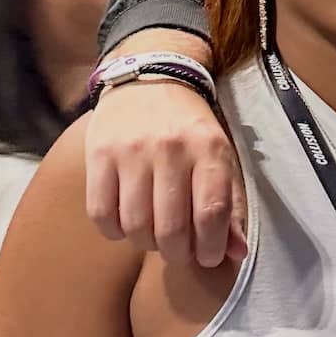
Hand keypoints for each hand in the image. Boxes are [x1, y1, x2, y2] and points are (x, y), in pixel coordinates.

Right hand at [84, 79, 244, 268]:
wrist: (149, 79)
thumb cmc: (190, 128)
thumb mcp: (220, 157)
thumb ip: (231, 206)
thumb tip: (238, 253)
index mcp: (209, 149)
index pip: (211, 213)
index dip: (211, 248)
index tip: (209, 257)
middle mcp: (170, 148)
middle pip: (171, 228)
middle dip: (178, 254)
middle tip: (180, 251)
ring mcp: (130, 151)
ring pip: (135, 226)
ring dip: (146, 244)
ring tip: (154, 235)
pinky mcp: (98, 154)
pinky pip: (100, 213)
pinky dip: (114, 231)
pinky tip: (126, 223)